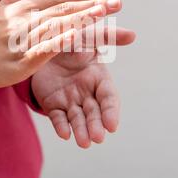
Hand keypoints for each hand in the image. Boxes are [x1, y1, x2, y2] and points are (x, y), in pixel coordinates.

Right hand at [0, 0, 121, 88]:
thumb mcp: (2, 8)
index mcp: (24, 8)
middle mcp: (24, 21)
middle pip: (62, 10)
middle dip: (91, 6)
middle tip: (116, 3)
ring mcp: (21, 40)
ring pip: (55, 27)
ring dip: (80, 19)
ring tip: (103, 14)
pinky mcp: (20, 62)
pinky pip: (42, 50)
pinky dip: (58, 42)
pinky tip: (76, 36)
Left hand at [32, 27, 135, 147]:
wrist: (44, 46)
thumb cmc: (71, 40)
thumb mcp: (88, 35)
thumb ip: (108, 36)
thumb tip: (133, 34)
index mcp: (98, 78)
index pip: (108, 97)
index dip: (111, 111)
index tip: (112, 125)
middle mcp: (87, 93)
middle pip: (94, 112)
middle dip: (96, 125)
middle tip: (97, 138)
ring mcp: (70, 100)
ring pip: (77, 118)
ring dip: (81, 131)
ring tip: (83, 143)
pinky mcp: (53, 105)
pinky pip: (58, 117)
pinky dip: (61, 126)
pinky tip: (64, 134)